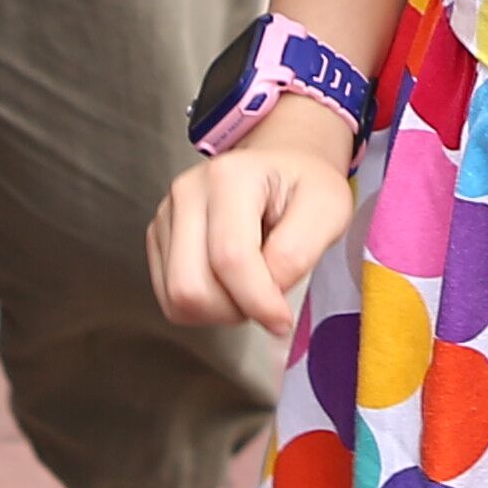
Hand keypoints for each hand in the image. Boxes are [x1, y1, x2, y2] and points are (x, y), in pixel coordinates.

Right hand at [148, 98, 359, 330]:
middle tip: (267, 298)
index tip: (283, 320)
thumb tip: (269, 294)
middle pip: (191, 285)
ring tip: (250, 288)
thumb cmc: (304, 186)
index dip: (258, 301)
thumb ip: (299, 252)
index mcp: (230, 176)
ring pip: (176, 298)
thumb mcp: (328, 208)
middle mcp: (188, 192)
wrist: (281, 168)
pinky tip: (229, 285)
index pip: (230, 258)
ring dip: (219, 311)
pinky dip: (203, 307)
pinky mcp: (159, 239)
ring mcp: (167, 215)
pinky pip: (169, 298)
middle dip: (234, 309)